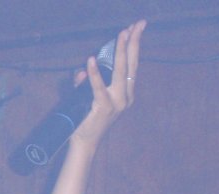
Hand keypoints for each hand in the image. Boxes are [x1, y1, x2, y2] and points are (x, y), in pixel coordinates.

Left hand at [71, 19, 145, 150]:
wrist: (84, 144)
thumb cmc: (86, 120)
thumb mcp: (87, 98)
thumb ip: (84, 83)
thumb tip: (81, 71)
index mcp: (126, 93)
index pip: (132, 65)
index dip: (133, 46)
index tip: (135, 28)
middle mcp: (125, 96)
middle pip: (132, 64)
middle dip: (134, 42)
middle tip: (138, 24)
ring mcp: (117, 102)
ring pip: (120, 71)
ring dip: (120, 51)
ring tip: (121, 34)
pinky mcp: (104, 108)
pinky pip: (99, 87)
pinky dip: (94, 74)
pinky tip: (91, 60)